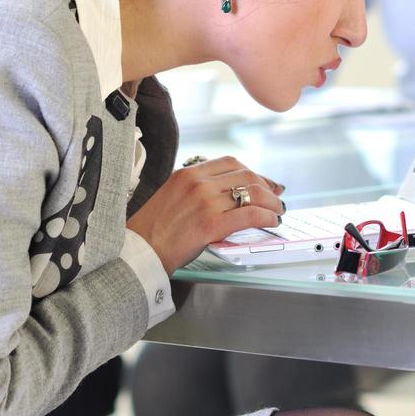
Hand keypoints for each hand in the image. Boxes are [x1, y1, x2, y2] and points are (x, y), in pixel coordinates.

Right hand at [126, 156, 285, 272]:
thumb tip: (231, 191)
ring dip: (271, 202)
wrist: (137, 252)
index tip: (265, 183)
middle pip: (246, 176)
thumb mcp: (173, 195)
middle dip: (267, 187)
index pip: (231, 163)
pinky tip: (271, 222)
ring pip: (252, 193)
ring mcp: (205, 202)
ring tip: (277, 212)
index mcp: (188, 173)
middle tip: (277, 198)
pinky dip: (266, 217)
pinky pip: (249, 215)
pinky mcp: (211, 224)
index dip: (253, 172)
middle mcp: (198, 183)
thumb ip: (199, 188)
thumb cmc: (154, 229)